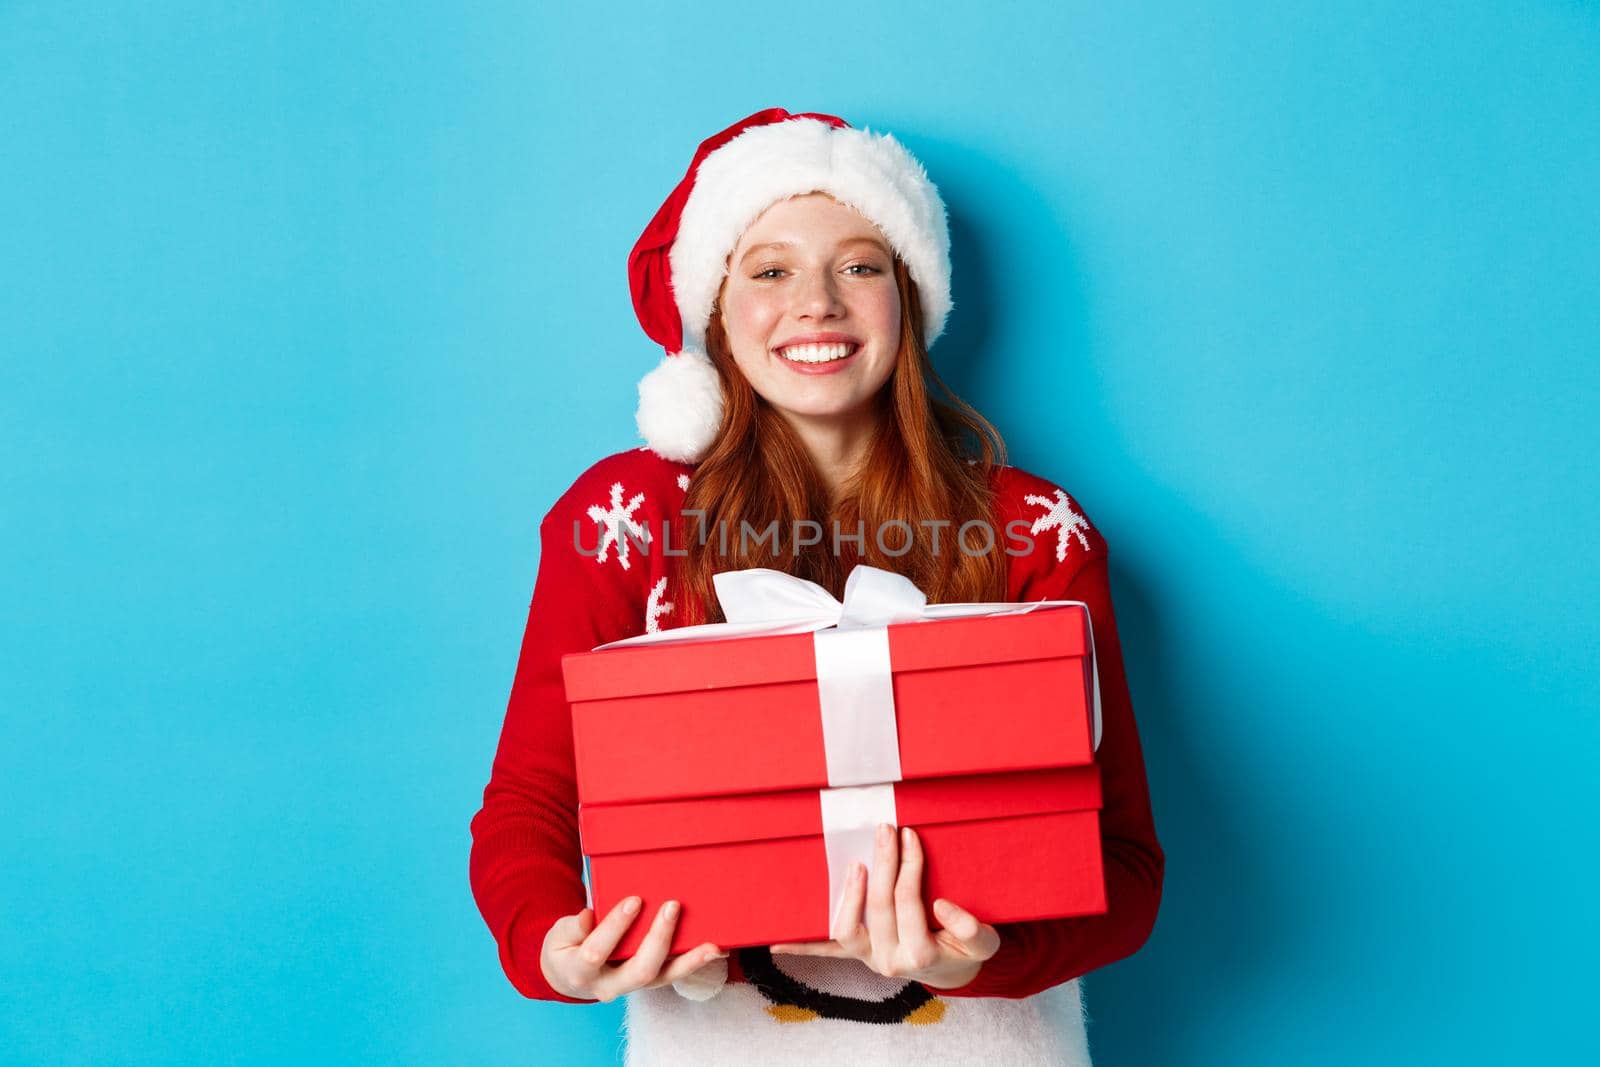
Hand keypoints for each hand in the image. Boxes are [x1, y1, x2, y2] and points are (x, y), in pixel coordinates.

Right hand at [540, 896, 726, 1001]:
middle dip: (658, 939)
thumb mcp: (558, 936)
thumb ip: (572, 928)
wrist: (569, 975)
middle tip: (672, 906)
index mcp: (580, 971)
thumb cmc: (565, 947)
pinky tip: (715, 950)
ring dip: (690, 961)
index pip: (598, 951)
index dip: (616, 926)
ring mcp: (631, 986)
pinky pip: (672, 975)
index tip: (634, 900)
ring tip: (712, 945)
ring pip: (663, 978)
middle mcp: (609, 986)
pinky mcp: (648, 981)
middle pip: (639, 971)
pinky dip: (694, 962)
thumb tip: (588, 915)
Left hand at [769, 823, 1000, 989]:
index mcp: (922, 955)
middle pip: (879, 907)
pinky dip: (802, 946)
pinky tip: (776, 943)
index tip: (911, 837)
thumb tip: (941, 906)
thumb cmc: (968, 949)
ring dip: (847, 894)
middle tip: (886, 830)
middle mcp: (890, 961)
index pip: (909, 903)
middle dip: (884, 864)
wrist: (955, 969)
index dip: (909, 868)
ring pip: (846, 929)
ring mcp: (869, 959)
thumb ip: (971, 927)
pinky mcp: (857, 957)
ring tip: (855, 863)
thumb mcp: (985, 941)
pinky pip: (827, 951)